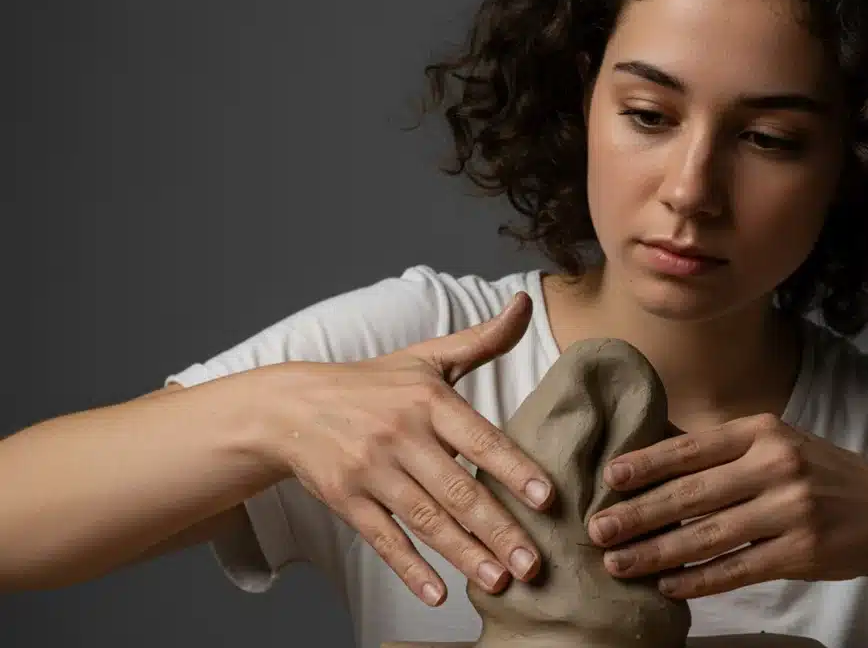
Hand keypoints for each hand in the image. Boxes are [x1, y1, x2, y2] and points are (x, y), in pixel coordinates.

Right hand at [256, 293, 555, 605]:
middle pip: (457, 490)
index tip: (547, 498)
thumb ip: (482, 338)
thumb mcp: (426, 357)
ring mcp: (371, 471)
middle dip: (498, 530)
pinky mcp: (346, 499)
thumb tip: (523, 304)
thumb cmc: (373, 383)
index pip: (480, 438)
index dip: (514, 469)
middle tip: (535, 564)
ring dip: (464, 555)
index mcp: (428, 400)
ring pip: (425, 520)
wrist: (291, 404)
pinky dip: (410, 568)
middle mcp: (400, 435)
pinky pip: (383, 538)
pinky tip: (438, 592)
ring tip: (500, 581)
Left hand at [585, 413, 867, 598]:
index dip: (645, 464)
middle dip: (638, 514)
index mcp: (761, 431)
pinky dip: (698, 580)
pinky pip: (737, 568)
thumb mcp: (776, 443)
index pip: (691, 447)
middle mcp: (775, 465)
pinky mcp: (801, 552)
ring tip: (619, 563)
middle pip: (691, 494)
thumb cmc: (818, 473)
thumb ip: (723, 452)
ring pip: (708, 536)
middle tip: (598, 529)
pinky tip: (667, 586)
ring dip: (657, 553)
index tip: (608, 477)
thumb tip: (649, 461)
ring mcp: (791, 509)